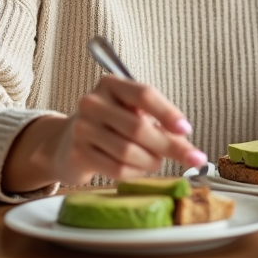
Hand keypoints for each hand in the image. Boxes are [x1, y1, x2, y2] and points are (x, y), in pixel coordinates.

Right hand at [4, 76, 206, 190]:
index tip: (186, 130)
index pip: (144, 94)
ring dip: (151, 161)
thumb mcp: (134, 115)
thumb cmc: (110, 126)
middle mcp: (93, 102)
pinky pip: (117, 169)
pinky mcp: (78, 153)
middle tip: (190, 158)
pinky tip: (138, 169)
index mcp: (111, 84)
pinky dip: (136, 173)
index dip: (168, 113)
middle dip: (169, 146)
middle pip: (138, 127)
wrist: (67, 143)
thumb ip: (161, 126)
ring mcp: (82, 128)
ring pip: (129, 152)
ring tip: (155, 161)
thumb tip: (190, 150)